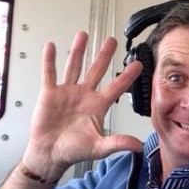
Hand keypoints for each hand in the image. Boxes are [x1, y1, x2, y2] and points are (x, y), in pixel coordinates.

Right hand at [22, 31, 143, 179]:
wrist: (50, 154)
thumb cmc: (74, 151)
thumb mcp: (99, 148)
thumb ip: (118, 143)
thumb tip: (139, 146)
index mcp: (98, 106)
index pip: (116, 87)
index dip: (127, 76)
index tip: (138, 64)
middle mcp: (84, 95)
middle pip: (96, 70)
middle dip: (104, 55)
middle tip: (112, 40)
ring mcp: (67, 92)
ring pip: (74, 66)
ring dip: (78, 51)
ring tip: (83, 34)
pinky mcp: (50, 94)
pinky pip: (50, 74)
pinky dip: (50, 60)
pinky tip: (51, 46)